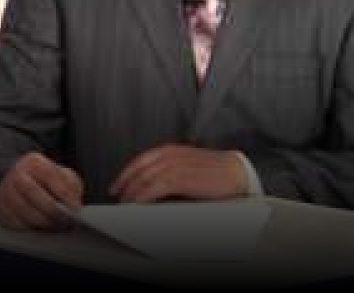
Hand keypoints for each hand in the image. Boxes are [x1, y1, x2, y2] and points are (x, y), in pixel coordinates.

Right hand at [0, 152, 82, 230]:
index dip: (63, 192)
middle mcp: (16, 174)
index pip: (49, 174)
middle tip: (66, 221)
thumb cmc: (47, 183)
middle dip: (52, 210)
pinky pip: (14, 222)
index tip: (75, 208)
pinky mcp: (0, 209)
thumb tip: (73, 204)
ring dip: (43, 222)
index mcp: (34, 162)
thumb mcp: (63, 177)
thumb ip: (71, 186)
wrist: (22, 184)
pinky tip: (41, 229)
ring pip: (23, 209)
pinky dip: (29, 228)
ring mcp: (5, 191)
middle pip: (33, 192)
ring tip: (56, 226)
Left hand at [109, 144, 247, 202]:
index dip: (126, 173)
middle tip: (118, 196)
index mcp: (171, 150)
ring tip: (127, 203)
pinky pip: (157, 187)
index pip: (140, 160)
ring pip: (146, 178)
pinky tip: (140, 202)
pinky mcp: (183, 179)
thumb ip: (170, 171)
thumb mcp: (187, 165)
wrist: (236, 173)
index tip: (117, 185)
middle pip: (140, 169)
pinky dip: (145, 195)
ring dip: (133, 192)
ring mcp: (177, 166)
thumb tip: (151, 186)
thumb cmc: (214, 171)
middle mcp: (171, 155)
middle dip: (125, 184)